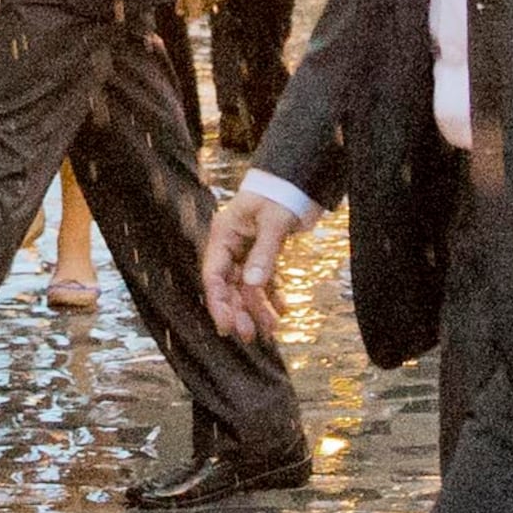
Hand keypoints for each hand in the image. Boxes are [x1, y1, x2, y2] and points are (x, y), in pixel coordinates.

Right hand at [201, 188, 298, 342]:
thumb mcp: (273, 222)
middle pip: (229, 286)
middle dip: (239, 311)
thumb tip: (252, 285)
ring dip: (257, 308)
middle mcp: (232, 245)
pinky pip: (264, 279)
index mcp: (224, 235)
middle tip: (249, 336)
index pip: (213, 276)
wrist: (298, 177)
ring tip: (271, 329)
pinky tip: (283, 310)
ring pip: (247, 286)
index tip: (226, 326)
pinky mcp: (265, 252)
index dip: (218, 303)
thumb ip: (264, 254)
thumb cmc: (281, 192)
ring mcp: (248, 250)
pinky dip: (272, 295)